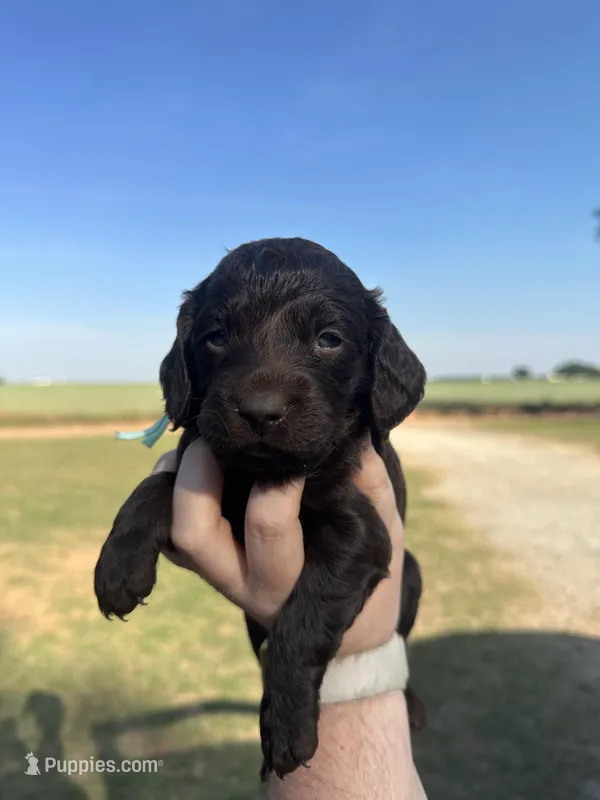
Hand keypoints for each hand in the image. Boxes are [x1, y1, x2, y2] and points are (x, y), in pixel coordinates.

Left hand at [154, 441, 403, 652]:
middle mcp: (244, 583)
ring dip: (176, 482)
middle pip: (196, 533)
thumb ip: (370, 488)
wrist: (347, 636)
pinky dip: (167, 495)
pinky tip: (181, 461)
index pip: (268, 525)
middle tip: (219, 436)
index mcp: (289, 581)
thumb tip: (351, 435)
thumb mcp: (384, 534)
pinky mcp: (206, 567)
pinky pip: (170, 533)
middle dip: (199, 477)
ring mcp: (219, 577)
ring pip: (176, 534)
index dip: (278, 481)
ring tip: (198, 441)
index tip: (298, 450)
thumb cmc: (364, 578)